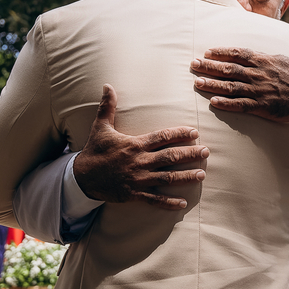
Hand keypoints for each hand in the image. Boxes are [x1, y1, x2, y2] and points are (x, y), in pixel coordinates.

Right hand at [73, 85, 208, 208]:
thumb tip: (107, 85)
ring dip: (185, 176)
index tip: (194, 132)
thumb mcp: (101, 127)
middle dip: (189, 154)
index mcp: (134, 144)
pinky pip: (154, 199)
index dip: (179, 133)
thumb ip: (108, 106)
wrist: (81, 177)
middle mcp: (139, 162)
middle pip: (170, 157)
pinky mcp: (134, 194)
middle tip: (206, 151)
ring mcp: (138, 179)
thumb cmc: (94, 150)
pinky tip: (183, 203)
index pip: (161, 137)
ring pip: (167, 178)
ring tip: (202, 174)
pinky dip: (169, 202)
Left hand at [191, 48, 288, 121]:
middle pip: (230, 69)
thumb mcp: (281, 60)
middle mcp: (258, 74)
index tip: (206, 52)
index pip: (238, 54)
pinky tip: (214, 102)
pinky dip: (227, 103)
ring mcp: (259, 91)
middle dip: (210, 66)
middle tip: (193, 65)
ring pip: (231, 87)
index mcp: (263, 61)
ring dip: (213, 84)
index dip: (221, 52)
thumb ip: (263, 57)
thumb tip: (247, 53)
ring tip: (197, 83)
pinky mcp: (262, 106)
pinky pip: (241, 105)